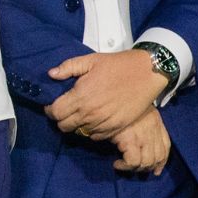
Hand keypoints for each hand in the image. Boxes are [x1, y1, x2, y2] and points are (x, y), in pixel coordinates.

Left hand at [46, 49, 169, 140]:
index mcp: (81, 96)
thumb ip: (68, 67)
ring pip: (80, 132)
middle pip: (64, 126)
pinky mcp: (116, 127)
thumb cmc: (117, 65)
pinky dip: (92, 130)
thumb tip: (51, 74)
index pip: (55, 113)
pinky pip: (96, 136)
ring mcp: (104, 122)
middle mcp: (90, 113)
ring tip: (81, 114)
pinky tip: (94, 119)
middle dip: (61, 119)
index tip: (53, 105)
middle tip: (66, 110)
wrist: (146, 73)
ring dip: (77, 125)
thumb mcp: (91, 60)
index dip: (50, 110)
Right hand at [108, 109, 170, 175]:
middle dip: (148, 168)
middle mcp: (152, 128)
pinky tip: (117, 164)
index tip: (157, 169)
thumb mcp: (135, 110)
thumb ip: (141, 123)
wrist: (107, 97)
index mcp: (155, 120)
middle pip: (158, 156)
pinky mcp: (130, 140)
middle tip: (136, 170)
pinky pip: (133, 162)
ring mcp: (143, 135)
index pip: (166, 145)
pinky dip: (125, 167)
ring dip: (135, 168)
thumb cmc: (116, 104)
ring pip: (147, 162)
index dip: (162, 161)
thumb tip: (139, 144)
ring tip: (124, 166)